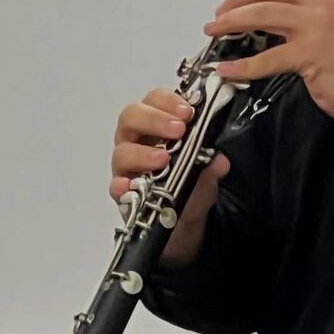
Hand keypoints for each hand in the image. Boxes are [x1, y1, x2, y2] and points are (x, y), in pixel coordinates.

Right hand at [110, 87, 229, 269]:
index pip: (155, 101)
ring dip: (141, 152)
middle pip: (130, 117)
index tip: (188, 111)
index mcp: (159, 129)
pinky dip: (120, 183)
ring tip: (163, 159)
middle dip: (153, 119)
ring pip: (121, 149)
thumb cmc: (189, 195)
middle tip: (178, 129)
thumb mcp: (206, 184)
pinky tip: (128, 185)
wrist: (181, 232)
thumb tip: (219, 161)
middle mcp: (138, 143)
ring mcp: (127, 168)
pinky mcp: (121, 193)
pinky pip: (115, 185)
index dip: (167, 100)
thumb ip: (210, 172)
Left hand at [203, 0, 333, 140]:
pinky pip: (266, 57)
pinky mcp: (310, 54)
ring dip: (231, 22)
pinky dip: (242, 65)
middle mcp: (326, 0)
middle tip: (220, 13)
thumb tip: (271, 7)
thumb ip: (312, 7)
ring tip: (216, 31)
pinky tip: (228, 69)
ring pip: (260, 14)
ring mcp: (318, 25)